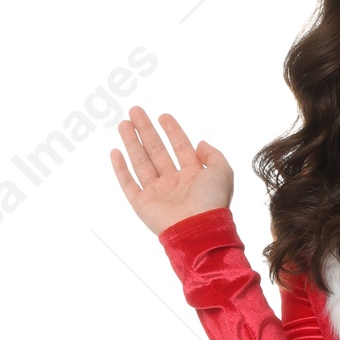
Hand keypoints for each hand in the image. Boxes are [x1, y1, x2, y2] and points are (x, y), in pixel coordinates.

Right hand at [110, 106, 233, 235]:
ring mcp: (157, 193)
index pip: (180, 147)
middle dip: (146, 130)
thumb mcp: (223, 172)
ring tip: (124, 123)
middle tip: (136, 111)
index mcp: (193, 176)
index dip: (172, 131)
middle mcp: (174, 183)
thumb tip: (200, 144)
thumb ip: (214, 155)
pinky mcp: (142, 204)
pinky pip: (128, 183)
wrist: (197, 228)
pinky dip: (120, 169)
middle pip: (157, 151)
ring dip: (132, 142)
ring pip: (141, 162)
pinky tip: (115, 152)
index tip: (163, 116)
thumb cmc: (212, 202)